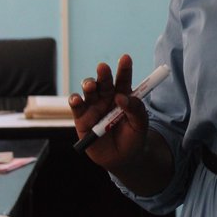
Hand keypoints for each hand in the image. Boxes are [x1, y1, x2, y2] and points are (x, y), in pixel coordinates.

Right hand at [69, 54, 148, 169]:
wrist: (123, 159)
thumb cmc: (134, 138)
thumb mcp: (141, 125)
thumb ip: (136, 109)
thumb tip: (123, 97)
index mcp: (123, 96)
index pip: (123, 80)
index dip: (124, 68)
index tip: (126, 58)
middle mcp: (107, 99)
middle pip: (104, 83)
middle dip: (103, 74)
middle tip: (103, 68)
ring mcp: (93, 108)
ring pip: (88, 92)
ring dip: (88, 85)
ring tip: (91, 85)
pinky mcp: (81, 119)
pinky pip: (76, 107)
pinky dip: (75, 101)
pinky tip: (77, 99)